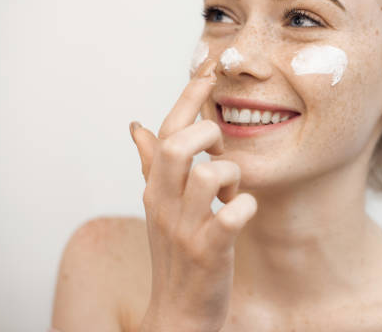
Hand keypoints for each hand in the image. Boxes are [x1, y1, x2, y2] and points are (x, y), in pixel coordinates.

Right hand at [129, 61, 257, 331]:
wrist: (177, 312)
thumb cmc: (175, 253)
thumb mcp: (158, 206)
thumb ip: (150, 165)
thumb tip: (136, 125)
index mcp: (155, 189)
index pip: (165, 132)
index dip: (187, 98)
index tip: (208, 74)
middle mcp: (164, 204)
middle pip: (178, 146)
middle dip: (208, 135)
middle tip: (221, 151)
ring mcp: (185, 229)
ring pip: (208, 175)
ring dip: (231, 175)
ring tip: (231, 191)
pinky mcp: (209, 253)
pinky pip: (231, 216)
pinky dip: (245, 207)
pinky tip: (243, 211)